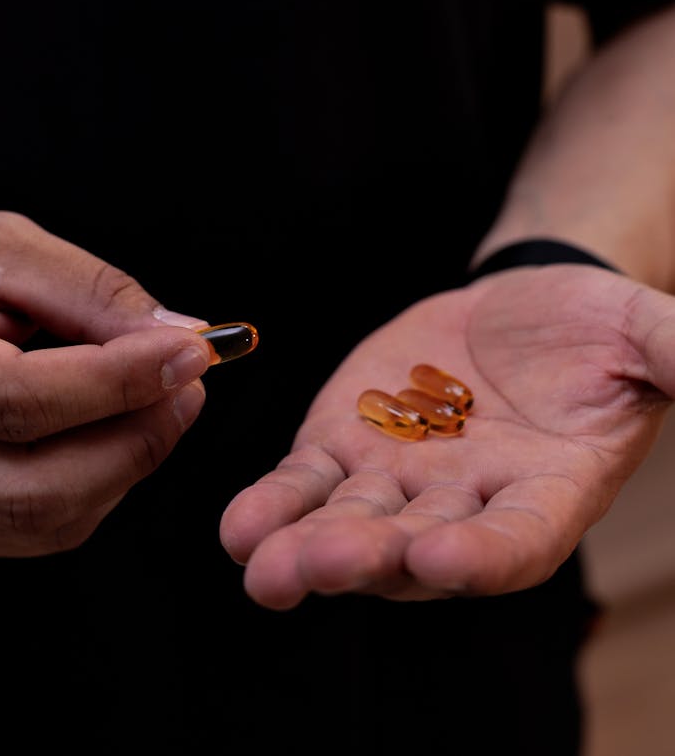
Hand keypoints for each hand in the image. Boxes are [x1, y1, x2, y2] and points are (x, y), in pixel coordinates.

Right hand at [0, 210, 214, 555]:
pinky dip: (103, 479)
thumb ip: (89, 293)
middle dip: (137, 438)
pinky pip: (46, 525)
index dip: (118, 382)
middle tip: (190, 383)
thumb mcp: (6, 253)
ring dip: (129, 461)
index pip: (22, 401)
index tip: (189, 351)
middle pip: (39, 489)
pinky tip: (117, 425)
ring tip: (161, 396)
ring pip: (52, 518)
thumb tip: (179, 335)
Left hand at [220, 264, 674, 607]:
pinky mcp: (348, 445)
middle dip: (370, 558)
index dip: (483, 554)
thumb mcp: (644, 336)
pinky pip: (308, 485)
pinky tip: (241, 527)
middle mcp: (469, 506)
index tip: (442, 557)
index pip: (517, 542)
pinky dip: (275, 506)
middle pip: (418, 548)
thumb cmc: (596, 330)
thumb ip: (673, 356)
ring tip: (263, 566)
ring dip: (306, 547)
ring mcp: (401, 482)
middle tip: (320, 565)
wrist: (523, 308)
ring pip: (351, 525)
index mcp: (548, 494)